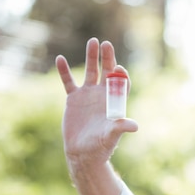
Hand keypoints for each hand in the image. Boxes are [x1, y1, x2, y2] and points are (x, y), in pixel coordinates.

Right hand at [56, 38, 137, 168]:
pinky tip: (60, 58)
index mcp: (115, 102)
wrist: (83, 153)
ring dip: (92, 57)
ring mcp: (88, 95)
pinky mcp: (74, 99)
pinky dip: (64, 71)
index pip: (121, 83)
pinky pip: (69, 82)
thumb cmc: (101, 146)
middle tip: (107, 44)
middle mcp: (103, 95)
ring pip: (91, 71)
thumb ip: (121, 128)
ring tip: (93, 41)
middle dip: (108, 58)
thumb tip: (134, 126)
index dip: (121, 75)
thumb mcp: (111, 136)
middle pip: (107, 72)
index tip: (119, 68)